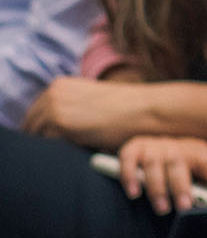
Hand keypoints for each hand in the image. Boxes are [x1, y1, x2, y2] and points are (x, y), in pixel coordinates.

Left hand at [21, 76, 153, 149]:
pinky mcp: (59, 122)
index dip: (41, 131)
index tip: (54, 142)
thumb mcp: (91, 101)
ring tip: (72, 152)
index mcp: (59, 85)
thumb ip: (69, 108)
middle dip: (42, 139)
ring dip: (50, 147)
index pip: (35, 115)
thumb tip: (53, 129)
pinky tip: (77, 152)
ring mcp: (54, 106)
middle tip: (63, 151)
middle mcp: (52, 92)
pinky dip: (59, 152)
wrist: (144, 109)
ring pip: (36, 137)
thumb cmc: (124, 110)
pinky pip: (47, 145)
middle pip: (31, 125)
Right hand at [116, 135, 206, 214]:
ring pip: (154, 165)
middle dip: (182, 187)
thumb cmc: (181, 165)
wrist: (154, 145)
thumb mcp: (199, 171)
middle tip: (185, 207)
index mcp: (197, 150)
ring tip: (162, 208)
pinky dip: (130, 177)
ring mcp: (153, 147)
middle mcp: (175, 146)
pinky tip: (134, 193)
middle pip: (179, 164)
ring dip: (158, 188)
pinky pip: (129, 161)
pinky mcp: (133, 149)